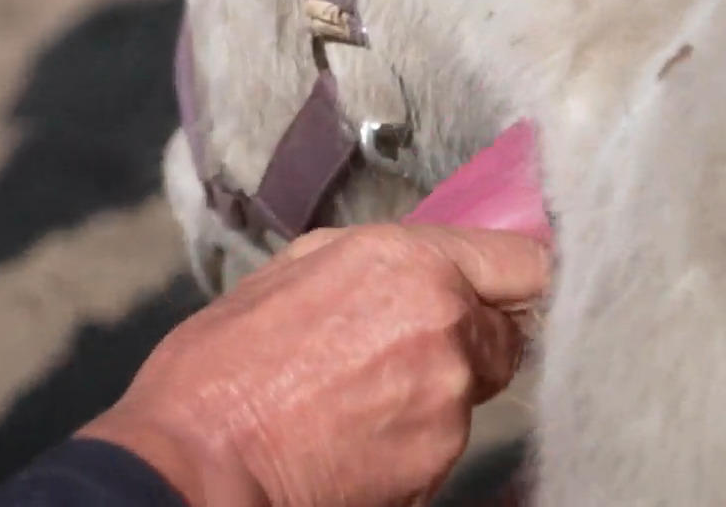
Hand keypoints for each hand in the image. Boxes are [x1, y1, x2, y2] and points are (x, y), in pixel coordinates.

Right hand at [82, 225, 549, 506]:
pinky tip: (352, 432)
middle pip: (507, 330)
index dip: (519, 276)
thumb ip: (375, 263)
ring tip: (354, 394)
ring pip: (471, 387)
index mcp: (408, 263)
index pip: (524, 261)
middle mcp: (444, 324)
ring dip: (434, 389)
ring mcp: (448, 400)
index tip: (508, 286)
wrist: (201, 458)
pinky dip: (410, 437)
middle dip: (467, 337)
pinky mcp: (440, 464)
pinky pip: (442, 438)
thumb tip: (421, 266)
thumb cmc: (223, 364)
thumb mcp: (294, 270)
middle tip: (396, 350)